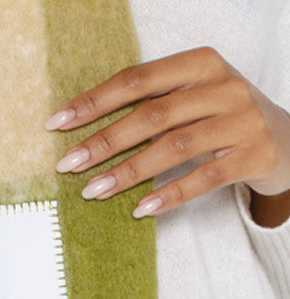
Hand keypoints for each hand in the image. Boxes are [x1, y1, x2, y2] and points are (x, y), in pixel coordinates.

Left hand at [46, 47, 289, 226]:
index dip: (95, 102)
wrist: (287, 140)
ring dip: (128, 172)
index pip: (138, 80)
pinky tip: (140, 208)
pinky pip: (204, 177)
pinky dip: (169, 195)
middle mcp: (223, 87)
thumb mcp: (193, 99)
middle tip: (68, 164)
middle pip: (152, 115)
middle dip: (104, 141)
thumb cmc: (224, 120)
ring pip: (174, 147)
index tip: (58, 123)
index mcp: (201, 64)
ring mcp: (242, 121)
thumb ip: (152, 105)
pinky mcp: (253, 155)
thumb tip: (85, 132)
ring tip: (93, 191)